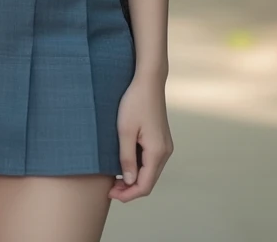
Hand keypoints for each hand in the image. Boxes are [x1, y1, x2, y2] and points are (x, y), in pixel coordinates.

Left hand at [107, 73, 173, 202]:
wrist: (148, 81)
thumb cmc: (134, 102)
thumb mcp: (125, 131)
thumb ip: (127, 158)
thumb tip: (129, 182)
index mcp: (157, 152)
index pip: (144, 186)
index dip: (127, 194)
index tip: (110, 194)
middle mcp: (165, 152)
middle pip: (149, 181)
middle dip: (130, 189)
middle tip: (110, 188)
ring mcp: (165, 145)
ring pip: (151, 172)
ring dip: (135, 179)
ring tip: (115, 178)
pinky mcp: (161, 139)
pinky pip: (151, 161)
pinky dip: (139, 168)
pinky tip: (125, 164)